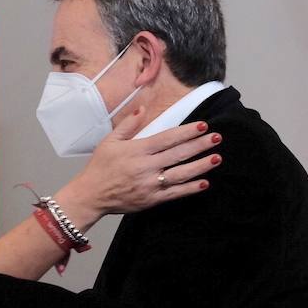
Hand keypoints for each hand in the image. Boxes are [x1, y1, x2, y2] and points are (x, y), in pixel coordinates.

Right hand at [59, 109, 221, 225]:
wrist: (90, 196)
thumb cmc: (99, 168)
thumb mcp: (109, 142)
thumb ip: (128, 125)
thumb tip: (143, 108)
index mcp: (138, 150)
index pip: (168, 138)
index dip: (187, 132)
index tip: (203, 125)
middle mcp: (146, 167)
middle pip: (179, 154)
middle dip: (200, 145)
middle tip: (217, 138)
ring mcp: (150, 185)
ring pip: (181, 174)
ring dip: (200, 166)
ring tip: (216, 158)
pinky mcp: (151, 200)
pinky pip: (175, 193)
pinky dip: (190, 188)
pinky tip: (204, 182)